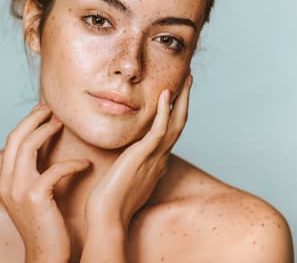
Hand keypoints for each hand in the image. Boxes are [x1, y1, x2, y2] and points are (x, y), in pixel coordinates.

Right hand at [0, 105, 90, 262]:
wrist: (45, 255)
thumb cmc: (45, 226)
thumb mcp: (33, 197)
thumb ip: (34, 175)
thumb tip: (46, 154)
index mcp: (6, 181)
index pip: (11, 142)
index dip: (26, 123)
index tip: (42, 113)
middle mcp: (7, 182)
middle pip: (15, 137)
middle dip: (33, 119)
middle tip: (50, 109)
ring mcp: (18, 189)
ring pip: (28, 146)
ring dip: (46, 131)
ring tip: (62, 124)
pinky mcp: (35, 197)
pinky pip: (54, 169)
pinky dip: (72, 163)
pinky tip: (86, 164)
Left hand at [85, 75, 192, 229]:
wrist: (107, 216)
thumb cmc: (110, 201)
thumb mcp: (125, 178)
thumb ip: (130, 166)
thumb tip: (127, 158)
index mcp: (155, 163)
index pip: (169, 133)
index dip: (175, 113)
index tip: (175, 96)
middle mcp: (160, 159)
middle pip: (178, 125)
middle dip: (185, 102)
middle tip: (189, 81)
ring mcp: (154, 157)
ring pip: (175, 124)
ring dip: (181, 101)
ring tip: (186, 81)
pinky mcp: (143, 156)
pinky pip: (158, 131)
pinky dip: (164, 112)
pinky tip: (165, 95)